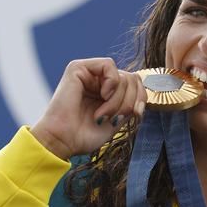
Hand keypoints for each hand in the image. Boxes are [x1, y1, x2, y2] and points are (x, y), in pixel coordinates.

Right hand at [29, 58, 146, 159]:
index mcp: (106, 92)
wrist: (62, 141)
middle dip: (130, 101)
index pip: (135, 85)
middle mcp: (97, 80)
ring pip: (123, 75)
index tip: (136, 115)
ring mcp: (88, 73)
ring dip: (118, 99)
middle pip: (132, 79)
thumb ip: (131, 104)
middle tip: (114, 118)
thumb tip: (144, 92)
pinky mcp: (78, 68)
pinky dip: (111, 83)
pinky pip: (109, 65)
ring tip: (102, 114)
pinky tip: (102, 95)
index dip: (141, 98)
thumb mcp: (117, 120)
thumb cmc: (84, 135)